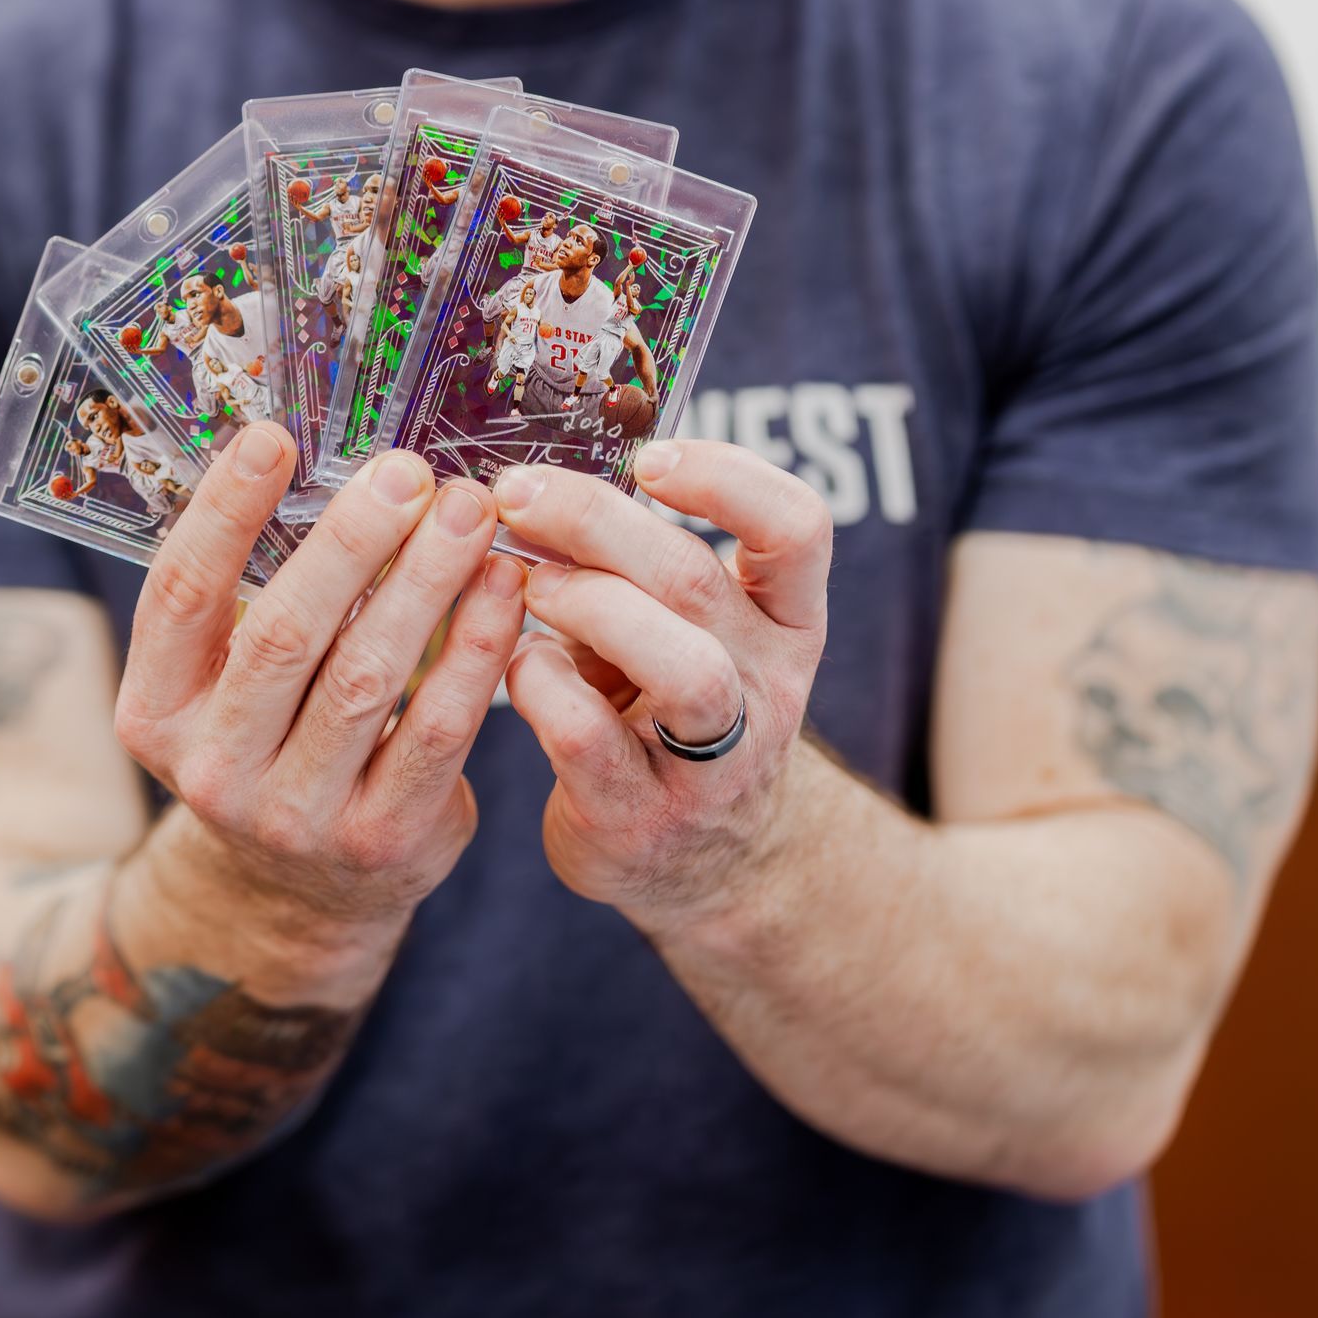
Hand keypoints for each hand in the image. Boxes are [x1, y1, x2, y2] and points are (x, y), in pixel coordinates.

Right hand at [114, 426, 524, 963]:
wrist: (300, 892)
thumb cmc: (272, 738)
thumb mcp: (224, 683)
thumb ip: (252, 592)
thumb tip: (317, 456)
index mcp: (156, 711)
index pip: (180, 595)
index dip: (223, 512)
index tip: (273, 436)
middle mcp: (213, 768)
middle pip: (284, 634)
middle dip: (353, 541)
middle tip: (408, 470)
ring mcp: (296, 815)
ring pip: (368, 677)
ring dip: (427, 582)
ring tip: (469, 512)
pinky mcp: (382, 840)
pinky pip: (438, 730)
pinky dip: (476, 650)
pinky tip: (503, 588)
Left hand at [498, 442, 830, 930]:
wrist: (702, 862)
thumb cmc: (673, 711)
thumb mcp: (688, 631)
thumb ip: (637, 564)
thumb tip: (539, 481)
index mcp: (785, 621)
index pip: (798, 528)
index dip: (727, 477)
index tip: (650, 455)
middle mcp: (766, 685)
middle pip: (697, 580)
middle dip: (595, 520)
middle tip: (518, 492)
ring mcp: (715, 761)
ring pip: (681, 667)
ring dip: (589, 606)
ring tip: (532, 584)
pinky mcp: (642, 817)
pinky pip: (589, 738)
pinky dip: (540, 685)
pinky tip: (518, 667)